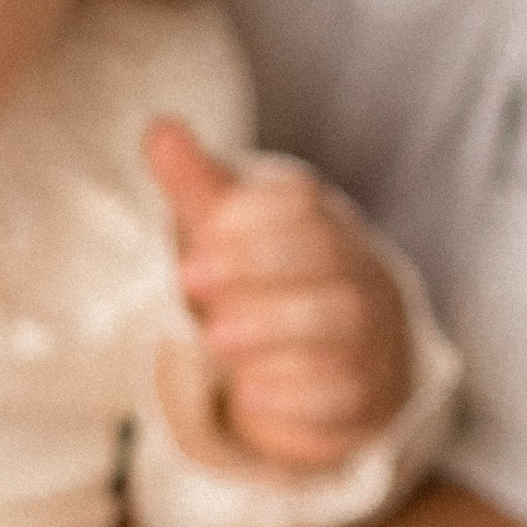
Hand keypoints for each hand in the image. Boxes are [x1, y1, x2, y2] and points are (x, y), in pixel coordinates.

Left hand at [143, 117, 414, 473]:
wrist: (341, 367)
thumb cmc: (275, 288)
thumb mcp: (233, 239)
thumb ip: (200, 189)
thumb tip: (160, 129)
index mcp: (321, 226)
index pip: (301, 204)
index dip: (252, 215)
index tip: (201, 232)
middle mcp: (354, 274)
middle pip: (324, 260)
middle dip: (256, 266)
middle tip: (189, 280)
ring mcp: (366, 336)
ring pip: (338, 325)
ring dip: (274, 328)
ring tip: (215, 339)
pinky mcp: (362, 397)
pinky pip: (343, 395)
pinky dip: (297, 397)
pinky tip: (251, 397)